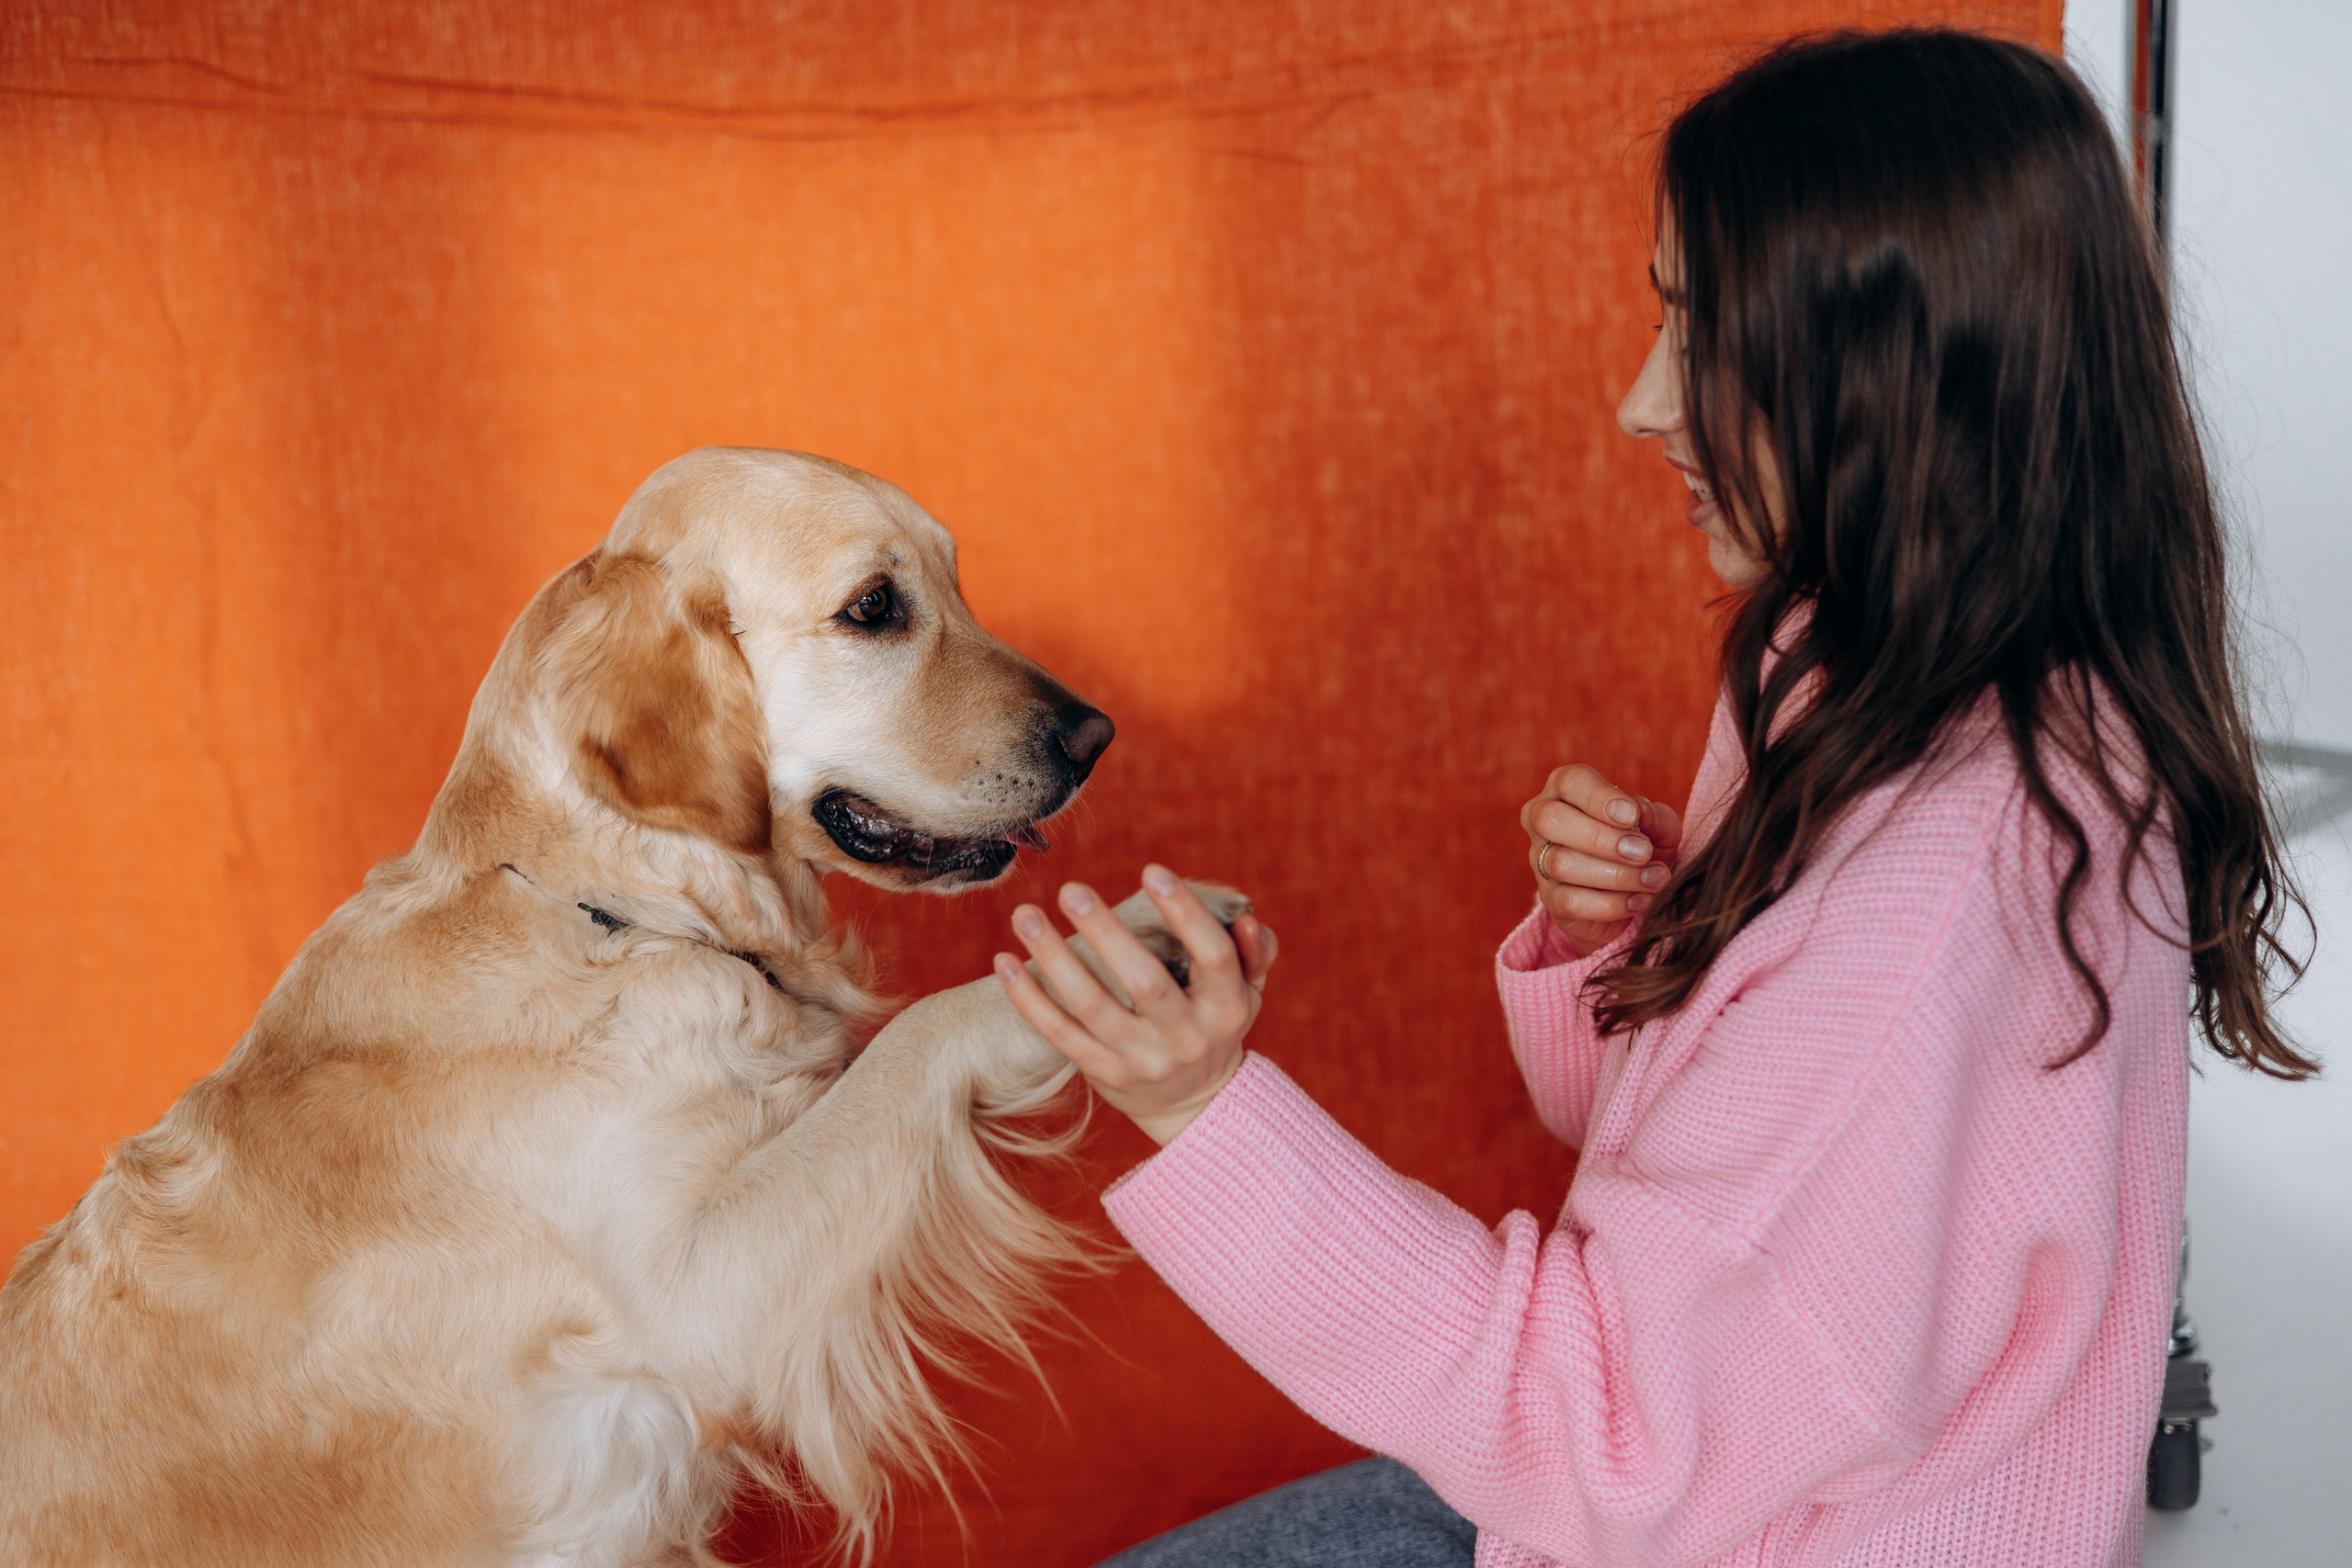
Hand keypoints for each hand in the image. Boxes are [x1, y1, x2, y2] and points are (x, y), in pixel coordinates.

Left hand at [993, 865, 1276, 1144]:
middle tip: (1072, 889)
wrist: (1194, 1106)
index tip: (1151, 871)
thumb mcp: (1249, 994)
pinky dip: (1028, 999)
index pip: (1212, 957)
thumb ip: (1253, 954)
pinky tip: (1003, 961)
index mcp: (1227, 1009)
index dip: (1185, 914)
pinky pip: (1059, 1034)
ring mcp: (1142, 1061)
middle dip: (1107, 933)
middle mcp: (1186, 1039)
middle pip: (1146, 982)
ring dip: (1055, 959)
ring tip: (1026, 914)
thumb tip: (1246, 919)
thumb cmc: (1217, 1027)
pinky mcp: (1103, 1074)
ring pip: (1092, 1007)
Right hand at [1521, 764, 1682, 957]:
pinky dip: (1611, 904)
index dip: (1600, 798)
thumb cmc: (1640, 844)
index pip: (1570, 782)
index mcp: (1565, 790)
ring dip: (1616, 874)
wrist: (1634, 892)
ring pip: (1561, 864)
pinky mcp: (1549, 898)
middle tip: (1643, 852)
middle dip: (1601, 838)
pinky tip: (1640, 900)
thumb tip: (1642, 812)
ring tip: (1653, 879)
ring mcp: (1539, 861)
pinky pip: (1570, 902)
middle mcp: (1542, 820)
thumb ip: (1656, 817)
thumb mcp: (1659, 828)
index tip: (1633, 817)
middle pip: (1550, 819)